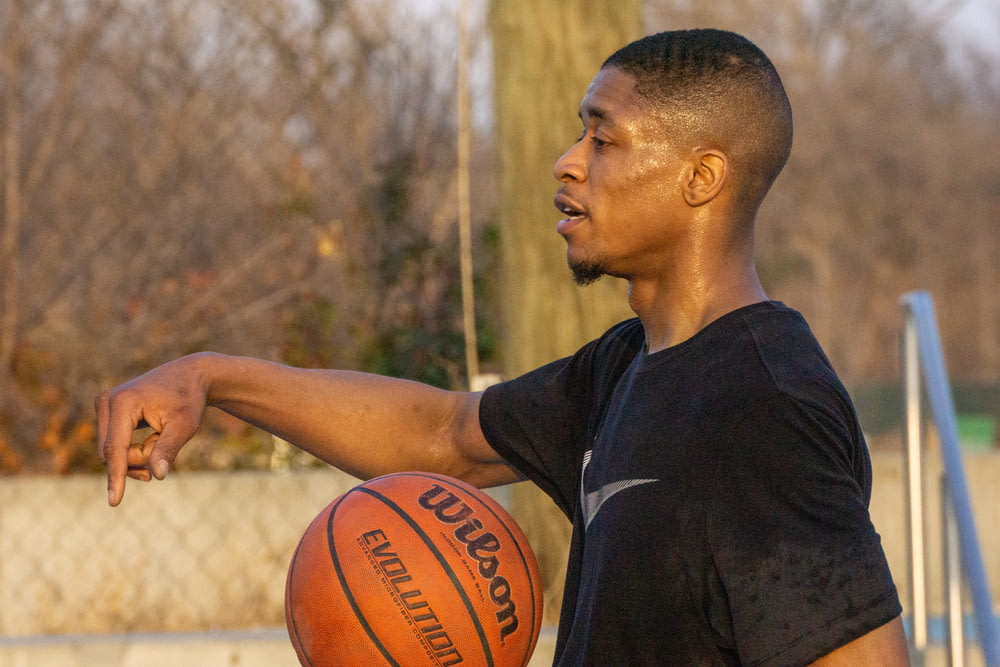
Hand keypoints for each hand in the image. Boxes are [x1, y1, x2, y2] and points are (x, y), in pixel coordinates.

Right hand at [95, 355, 208, 505]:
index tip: (115, 502)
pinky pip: (113, 445)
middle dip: (139, 459)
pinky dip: (132, 449)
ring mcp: (103, 405)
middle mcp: (106, 401)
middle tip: (164, 444)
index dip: (116, 477)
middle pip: (112, 454)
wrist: (189, 375)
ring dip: (137, 455)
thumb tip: (157, 475)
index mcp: (123, 403)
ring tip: (160, 437)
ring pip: (111, 452)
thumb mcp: (185, 425)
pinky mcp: (106, 411)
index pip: (115, 449)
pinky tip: (152, 438)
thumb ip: (168, 449)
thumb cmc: (189, 399)